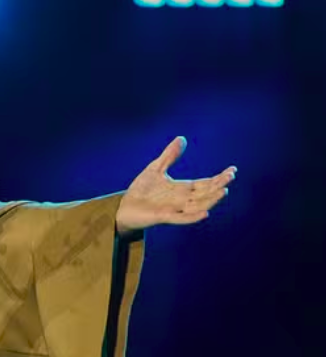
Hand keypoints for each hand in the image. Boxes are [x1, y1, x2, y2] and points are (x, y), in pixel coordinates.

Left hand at [115, 137, 235, 234]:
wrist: (123, 206)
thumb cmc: (141, 190)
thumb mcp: (156, 169)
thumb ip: (170, 156)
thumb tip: (182, 138)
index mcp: (182, 189)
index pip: (205, 183)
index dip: (219, 178)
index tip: (232, 170)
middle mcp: (182, 200)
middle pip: (205, 193)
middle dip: (218, 185)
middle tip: (231, 177)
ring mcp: (174, 209)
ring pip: (198, 206)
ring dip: (211, 200)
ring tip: (223, 191)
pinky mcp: (163, 217)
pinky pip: (181, 218)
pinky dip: (193, 217)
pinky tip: (204, 213)